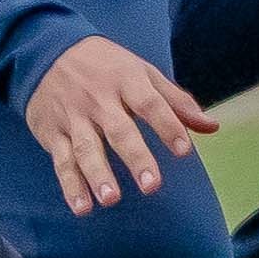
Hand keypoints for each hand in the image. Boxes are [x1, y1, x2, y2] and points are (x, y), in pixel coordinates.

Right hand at [24, 34, 215, 217]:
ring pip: (86, 148)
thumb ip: (176, 101)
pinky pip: (61, 161)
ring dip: (97, 175)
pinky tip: (81, 206)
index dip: (168, 126)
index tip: (184, 151)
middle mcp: (99, 99)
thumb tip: (212, 127)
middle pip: (119, 130)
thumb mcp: (142, 72)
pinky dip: (70, 185)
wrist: (47, 51)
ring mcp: (74, 116)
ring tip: (111, 199)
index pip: (150, 103)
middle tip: (151, 186)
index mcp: (126, 80)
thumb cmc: (106, 66)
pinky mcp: (52, 132)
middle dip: (135, 157)